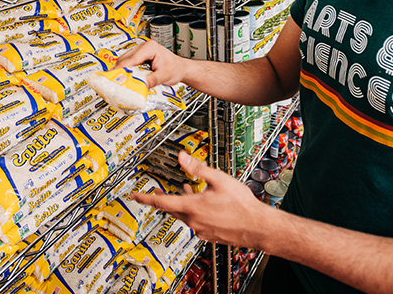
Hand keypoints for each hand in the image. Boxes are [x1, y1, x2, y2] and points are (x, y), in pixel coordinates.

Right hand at [115, 39, 188, 87]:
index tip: (116, 78)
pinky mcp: (138, 58)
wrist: (180, 68)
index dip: (122, 69)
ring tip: (121, 83)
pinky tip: (127, 80)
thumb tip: (141, 85)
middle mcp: (143, 47)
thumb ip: (152, 80)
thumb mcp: (165, 76)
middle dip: (119, 72)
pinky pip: (127, 64)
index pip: (131, 59)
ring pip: (124, 62)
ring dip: (122, 72)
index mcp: (149, 47)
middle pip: (124, 59)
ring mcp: (139, 52)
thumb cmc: (175, 68)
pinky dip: (126, 72)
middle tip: (117, 84)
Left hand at [130, 150, 272, 247]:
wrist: (257, 227)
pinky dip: (191, 211)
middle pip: (170, 209)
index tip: (135, 196)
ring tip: (183, 191)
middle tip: (153, 192)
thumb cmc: (241, 205)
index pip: (161, 202)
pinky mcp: (209, 234)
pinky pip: (194, 222)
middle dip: (161, 199)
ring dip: (179, 204)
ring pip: (183, 216)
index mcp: (192, 207)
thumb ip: (198, 169)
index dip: (146, 198)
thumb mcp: (219, 179)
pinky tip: (200, 204)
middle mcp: (193, 221)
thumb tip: (182, 157)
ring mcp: (201, 229)